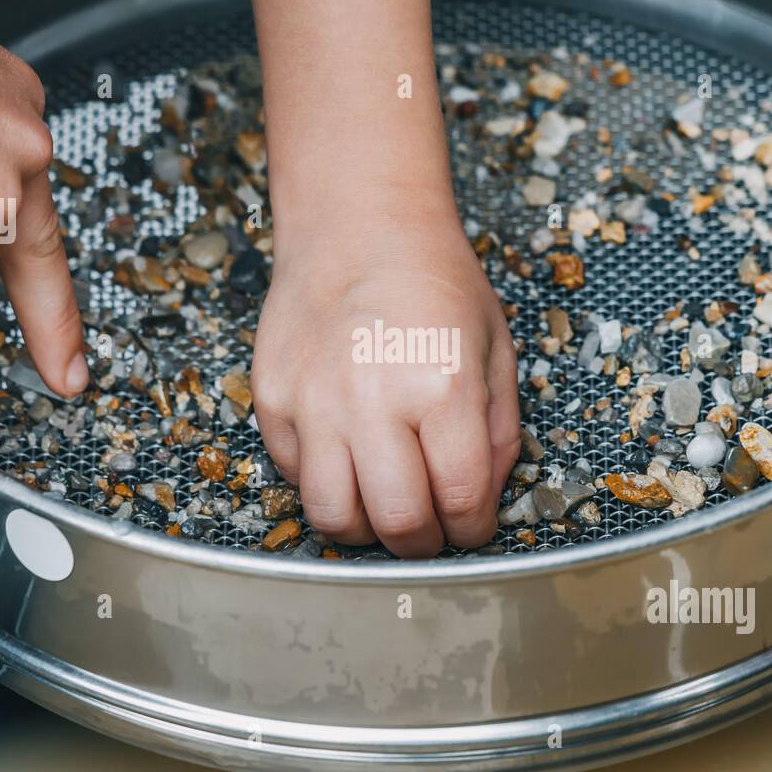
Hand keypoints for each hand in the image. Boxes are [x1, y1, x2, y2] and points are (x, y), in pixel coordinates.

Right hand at [252, 202, 520, 557]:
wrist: (357, 227)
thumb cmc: (434, 282)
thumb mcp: (495, 349)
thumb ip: (497, 434)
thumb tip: (480, 502)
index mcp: (442, 388)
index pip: (461, 501)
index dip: (474, 529)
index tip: (472, 527)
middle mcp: (373, 402)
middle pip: (397, 524)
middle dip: (424, 543)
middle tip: (432, 530)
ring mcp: (314, 403)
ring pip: (334, 517)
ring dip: (368, 529)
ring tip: (386, 505)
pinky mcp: (273, 401)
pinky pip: (296, 478)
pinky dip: (327, 485)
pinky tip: (350, 458)